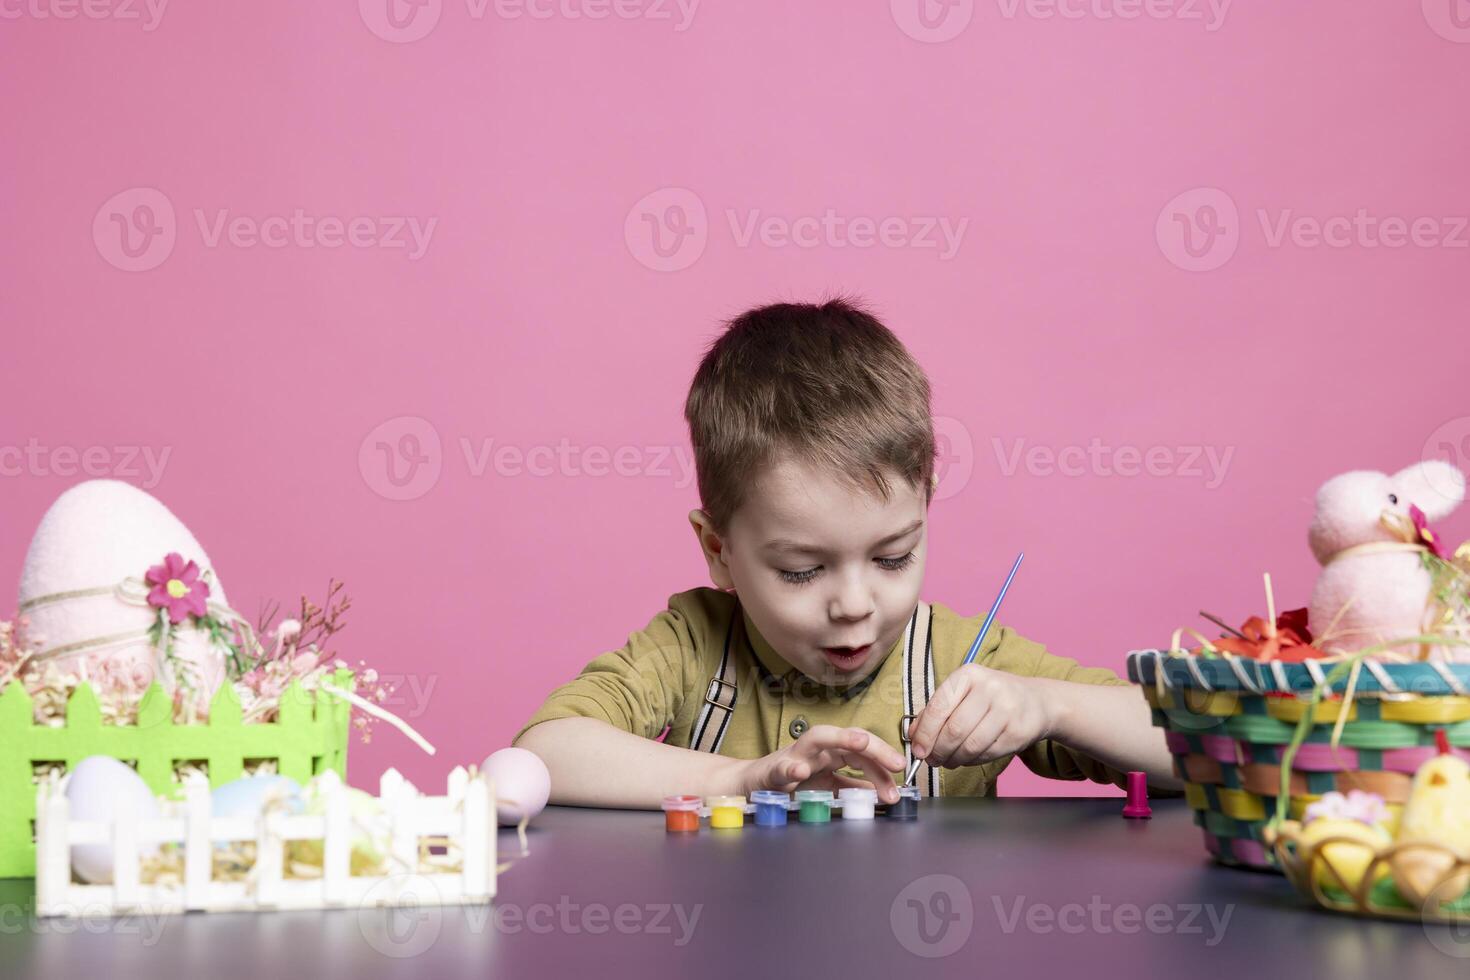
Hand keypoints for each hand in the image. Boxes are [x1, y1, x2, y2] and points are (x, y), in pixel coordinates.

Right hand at [739, 725, 905, 803]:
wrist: (750, 786)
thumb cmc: (790, 784)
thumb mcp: (829, 786)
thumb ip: (853, 788)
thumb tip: (883, 791)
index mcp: (831, 754)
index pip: (863, 751)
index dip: (883, 760)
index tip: (901, 775)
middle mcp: (816, 750)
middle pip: (848, 738)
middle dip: (874, 747)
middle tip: (896, 763)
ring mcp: (794, 756)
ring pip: (818, 738)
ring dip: (841, 738)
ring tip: (861, 743)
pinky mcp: (772, 770)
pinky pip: (783, 767)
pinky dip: (791, 768)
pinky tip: (800, 772)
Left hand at [909, 664, 1055, 768]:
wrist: (1035, 701)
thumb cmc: (989, 698)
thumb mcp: (962, 694)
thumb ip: (935, 711)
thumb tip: (913, 736)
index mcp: (968, 675)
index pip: (939, 707)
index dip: (925, 733)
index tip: (918, 750)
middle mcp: (989, 689)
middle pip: (954, 730)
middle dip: (938, 751)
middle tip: (932, 760)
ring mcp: (1007, 710)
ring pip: (970, 746)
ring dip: (954, 759)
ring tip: (948, 760)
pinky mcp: (1018, 732)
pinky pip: (986, 754)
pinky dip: (971, 761)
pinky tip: (968, 757)